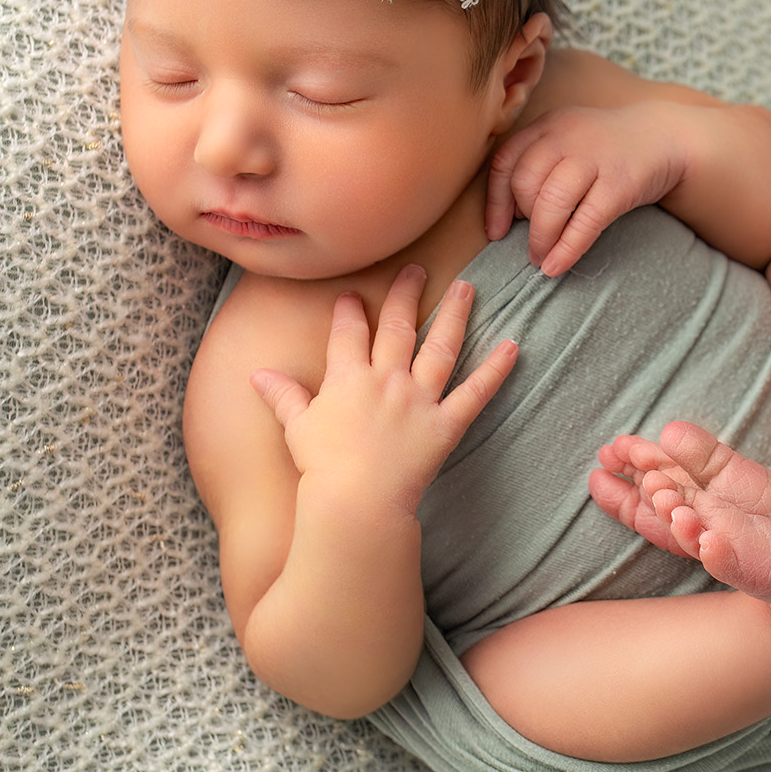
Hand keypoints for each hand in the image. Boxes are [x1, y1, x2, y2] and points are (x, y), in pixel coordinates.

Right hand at [249, 264, 517, 510]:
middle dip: (406, 294)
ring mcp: (419, 399)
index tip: (354, 295)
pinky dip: (496, 370)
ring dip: (455, 315)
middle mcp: (387, 379)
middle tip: (416, 270)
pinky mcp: (445, 424)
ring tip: (467, 288)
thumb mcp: (296, 427)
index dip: (351, 310)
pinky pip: (476, 393)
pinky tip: (514, 346)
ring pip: (441, 347)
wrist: (354, 501)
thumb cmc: (320, 467)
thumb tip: (257, 374)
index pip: (349, 332)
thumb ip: (283, 396)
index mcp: (348, 377)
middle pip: (398, 327)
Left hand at [485, 102, 689, 275]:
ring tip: (541, 257)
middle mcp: (566, 137)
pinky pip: (585, 222)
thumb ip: (537, 164)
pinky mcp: (620, 183)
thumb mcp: (567, 140)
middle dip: (523, 220)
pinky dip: (567, 249)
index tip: (497, 230)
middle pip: (525, 183)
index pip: (505, 163)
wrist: (663, 138)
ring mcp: (595, 158)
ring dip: (540, 237)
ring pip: (551, 202)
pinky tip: (556, 265)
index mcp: (547, 126)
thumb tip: (507, 215)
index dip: (495, 202)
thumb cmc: (605, 148)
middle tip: (531, 240)